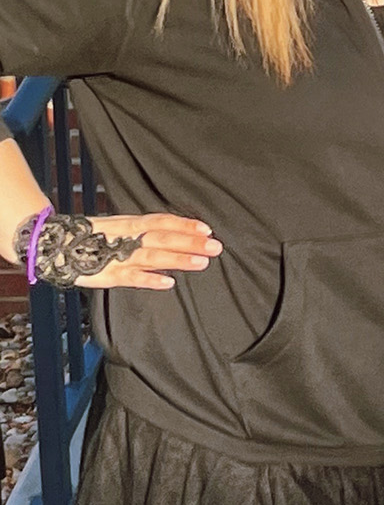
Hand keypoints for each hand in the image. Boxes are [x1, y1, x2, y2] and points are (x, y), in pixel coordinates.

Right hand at [21, 211, 220, 290]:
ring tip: (201, 262)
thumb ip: (141, 231)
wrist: (47, 244)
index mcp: (127, 224)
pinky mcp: (104, 275)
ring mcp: (114, 256)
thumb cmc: (87, 236)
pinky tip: (168, 283)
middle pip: (161, 237)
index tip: (207, 228)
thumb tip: (172, 234)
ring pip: (150, 256)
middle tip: (216, 246)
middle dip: (189, 242)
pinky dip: (149, 280)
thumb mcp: (116, 227)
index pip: (160, 221)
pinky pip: (129, 278)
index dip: (183, 224)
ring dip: (177, 259)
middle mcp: (124, 238)